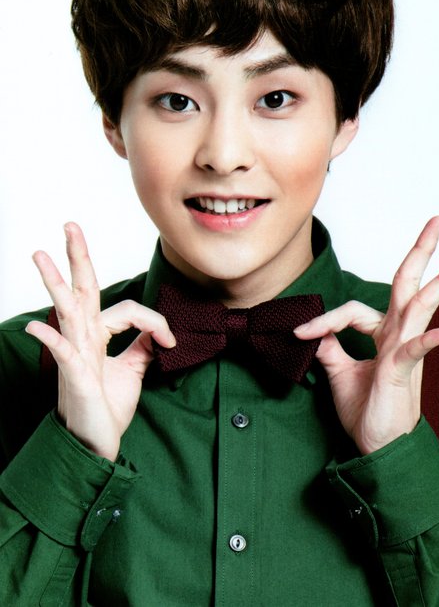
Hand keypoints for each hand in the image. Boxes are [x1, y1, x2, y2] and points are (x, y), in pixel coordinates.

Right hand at [25, 223, 175, 460]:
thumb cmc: (108, 405)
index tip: (172, 342)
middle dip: (78, 257)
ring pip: (66, 312)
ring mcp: (75, 355)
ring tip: (39, 255)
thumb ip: (144, 345)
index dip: (156, 321)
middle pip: (83, 290)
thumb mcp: (134, 369)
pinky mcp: (74, 377)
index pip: (128, 310)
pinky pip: (61, 354)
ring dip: (55, 283)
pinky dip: (51, 340)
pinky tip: (37, 328)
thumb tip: (159, 330)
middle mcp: (84, 339)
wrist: (98, 441)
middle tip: (70, 226)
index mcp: (98, 336)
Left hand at [294, 217, 438, 453]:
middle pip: (408, 285)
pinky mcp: (403, 371)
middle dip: (421, 252)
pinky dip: (429, 342)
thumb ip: (330, 348)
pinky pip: (415, 352)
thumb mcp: (339, 373)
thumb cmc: (366, 412)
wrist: (378, 448)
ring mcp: (403, 350)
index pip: (352, 309)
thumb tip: (314, 330)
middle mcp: (395, 335)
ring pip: (420, 306)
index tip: (298, 333)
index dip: (323, 318)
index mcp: (381, 335)